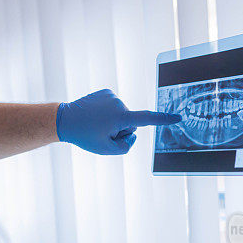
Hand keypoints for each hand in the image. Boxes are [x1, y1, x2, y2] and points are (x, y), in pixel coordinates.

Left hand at [56, 89, 180, 154]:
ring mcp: (112, 96)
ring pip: (122, 115)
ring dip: (113, 121)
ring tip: (96, 124)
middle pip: (131, 122)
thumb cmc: (85, 137)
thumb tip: (133, 133)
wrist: (65, 120)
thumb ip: (126, 146)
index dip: (163, 120)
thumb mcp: (107, 150)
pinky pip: (114, 107)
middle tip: (102, 133)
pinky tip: (95, 115)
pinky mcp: (105, 92)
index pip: (147, 119)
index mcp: (120, 117)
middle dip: (121, 129)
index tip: (177, 117)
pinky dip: (108, 113)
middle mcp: (119, 103)